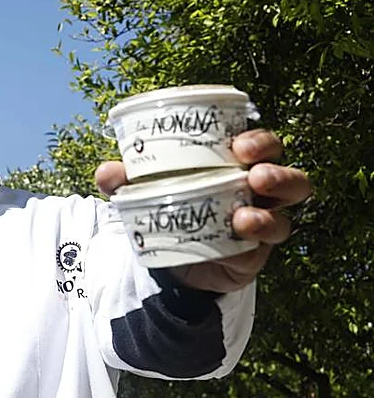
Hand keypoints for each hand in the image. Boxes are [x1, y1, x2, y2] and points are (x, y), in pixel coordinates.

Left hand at [96, 129, 311, 291]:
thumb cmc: (171, 205)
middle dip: (278, 174)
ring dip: (269, 216)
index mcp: (240, 166)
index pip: (265, 146)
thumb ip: (125, 181)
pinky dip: (251, 247)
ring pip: (284, 219)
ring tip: (246, 218)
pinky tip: (237, 242)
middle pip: (291, 179)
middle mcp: (261, 194)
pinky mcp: (254, 257)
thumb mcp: (146, 189)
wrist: (171, 256)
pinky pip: (262, 252)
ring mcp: (263, 226)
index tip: (240, 144)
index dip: (261, 141)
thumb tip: (106, 173)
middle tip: (255, 175)